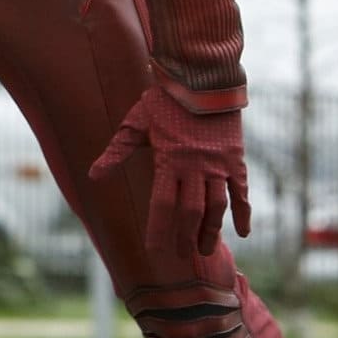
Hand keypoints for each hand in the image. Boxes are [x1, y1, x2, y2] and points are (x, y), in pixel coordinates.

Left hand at [90, 81, 252, 258]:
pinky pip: (242, 192)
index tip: (155, 251)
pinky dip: (244, 213)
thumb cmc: (163, 102)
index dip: (159, 230)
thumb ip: (116, 152)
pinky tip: (244, 232)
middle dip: (184, 237)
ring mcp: (219, 165)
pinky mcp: (236, 160)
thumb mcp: (135, 124)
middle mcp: (195, 167)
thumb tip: (93, 177)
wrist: (201, 80)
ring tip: (206, 251)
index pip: (162, 204)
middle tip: (181, 257)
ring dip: (212, 231)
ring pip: (217, 206)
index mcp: (168, 160)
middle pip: (191, 211)